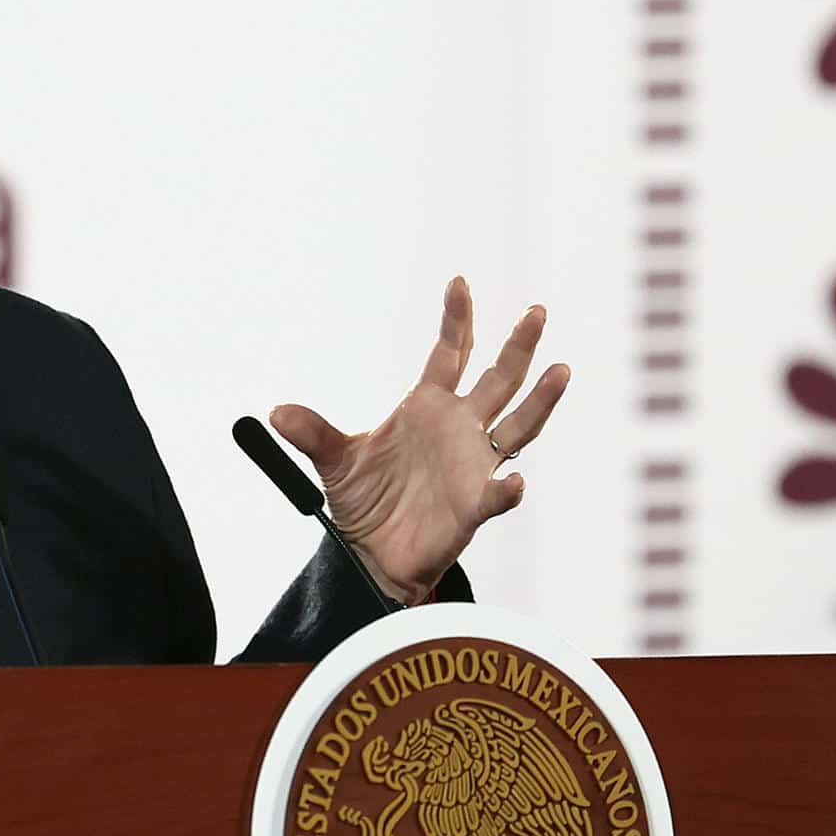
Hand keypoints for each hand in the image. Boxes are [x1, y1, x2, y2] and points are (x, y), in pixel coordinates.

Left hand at [270, 277, 569, 604]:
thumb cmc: (364, 500)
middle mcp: (459, 429)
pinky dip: (507, 490)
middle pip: (497, 380)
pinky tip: (514, 482)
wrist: (373, 553)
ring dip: (540, 401)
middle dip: (518, 346)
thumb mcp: (334, 461)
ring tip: (561, 370)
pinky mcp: (473, 506)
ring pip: (518, 426)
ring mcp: (472, 465)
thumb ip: (313, 433)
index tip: (458, 282)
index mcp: (426, 407)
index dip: (456, 320)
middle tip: (536, 310)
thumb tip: (274, 412)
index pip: (449, 355)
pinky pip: (496, 495)